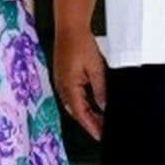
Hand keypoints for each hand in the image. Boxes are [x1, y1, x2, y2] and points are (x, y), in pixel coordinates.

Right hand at [52, 26, 107, 141]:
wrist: (70, 28)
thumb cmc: (81, 44)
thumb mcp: (96, 69)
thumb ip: (100, 90)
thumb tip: (104, 106)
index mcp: (69, 87)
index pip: (81, 113)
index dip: (91, 126)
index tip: (100, 135)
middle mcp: (61, 86)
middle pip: (75, 111)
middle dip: (89, 122)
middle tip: (102, 129)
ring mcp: (60, 81)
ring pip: (72, 104)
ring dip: (85, 112)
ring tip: (99, 118)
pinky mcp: (61, 75)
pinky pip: (70, 95)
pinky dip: (80, 102)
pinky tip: (90, 103)